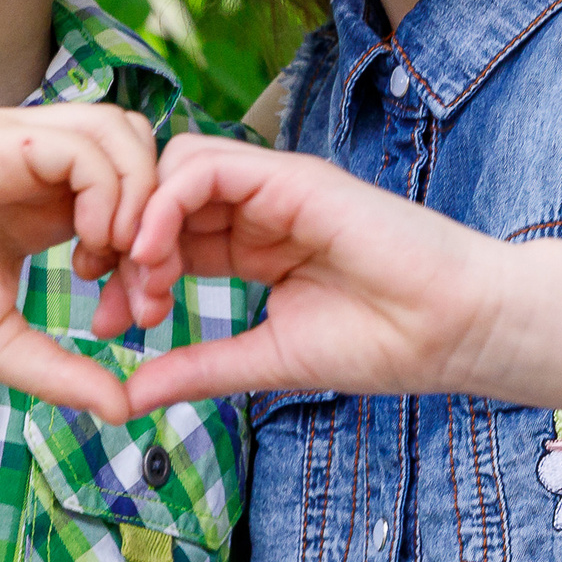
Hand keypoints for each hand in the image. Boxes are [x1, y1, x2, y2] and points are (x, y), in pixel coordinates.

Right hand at [0, 102, 163, 421]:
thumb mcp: (0, 342)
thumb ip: (62, 370)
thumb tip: (125, 410)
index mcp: (44, 200)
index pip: (134, 190)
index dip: (155, 246)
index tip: (141, 309)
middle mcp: (38, 161)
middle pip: (142, 147)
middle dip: (162, 214)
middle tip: (142, 283)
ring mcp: (20, 143)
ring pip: (123, 132)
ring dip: (141, 199)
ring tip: (117, 262)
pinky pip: (83, 146)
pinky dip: (108, 193)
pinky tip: (88, 246)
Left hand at [119, 136, 512, 413]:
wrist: (454, 331)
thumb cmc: (382, 345)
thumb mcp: (267, 359)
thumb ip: (199, 367)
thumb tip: (129, 396)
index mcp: (254, 245)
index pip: (168, 236)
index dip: (128, 274)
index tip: (107, 326)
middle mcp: (260, 208)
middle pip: (160, 196)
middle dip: (121, 246)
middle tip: (110, 308)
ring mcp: (276, 187)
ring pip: (176, 166)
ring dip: (140, 220)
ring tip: (138, 283)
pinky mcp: (292, 177)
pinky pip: (207, 166)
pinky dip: (167, 202)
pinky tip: (156, 253)